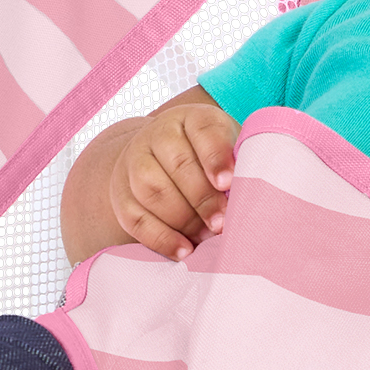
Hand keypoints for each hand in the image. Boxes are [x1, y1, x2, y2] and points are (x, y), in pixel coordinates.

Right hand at [111, 95, 241, 260]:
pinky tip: (184, 251)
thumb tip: (249, 196)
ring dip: (183, 220)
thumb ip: (237, 163)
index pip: (203, 132)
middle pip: (177, 165)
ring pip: (152, 190)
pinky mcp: (121, 194)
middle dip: (203, 199)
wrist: (161, 158)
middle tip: (223, 223)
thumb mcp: (228, 147)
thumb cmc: (208, 159)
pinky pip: (135, 218)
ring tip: (207, 238)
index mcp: (190, 118)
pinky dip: (160, 238)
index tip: (227, 184)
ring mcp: (133, 162)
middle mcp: (156, 135)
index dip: (215, 158)